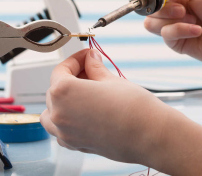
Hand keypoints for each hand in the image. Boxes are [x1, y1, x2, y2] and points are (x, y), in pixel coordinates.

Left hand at [40, 48, 173, 162]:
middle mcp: (59, 114)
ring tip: (86, 92)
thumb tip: (90, 59)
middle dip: (72, 77)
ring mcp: (65, 133)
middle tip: (92, 69)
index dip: (76, 59)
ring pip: (52, 112)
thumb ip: (94, 68)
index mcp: (63, 92)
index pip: (61, 70)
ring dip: (63, 100)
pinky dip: (67, 119)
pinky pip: (61, 130)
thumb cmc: (133, 107)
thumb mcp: (111, 79)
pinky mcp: (76, 146)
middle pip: (55, 90)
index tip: (88, 56)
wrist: (149, 135)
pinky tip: (86, 111)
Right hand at [143, 0, 201, 69]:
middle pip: (150, 8)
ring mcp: (175, 27)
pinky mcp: (177, 43)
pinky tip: (197, 30)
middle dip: (164, 7)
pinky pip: (166, 35)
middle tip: (183, 9)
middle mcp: (175, 10)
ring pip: (152, 23)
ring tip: (193, 19)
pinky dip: (181, 30)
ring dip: (172, 19)